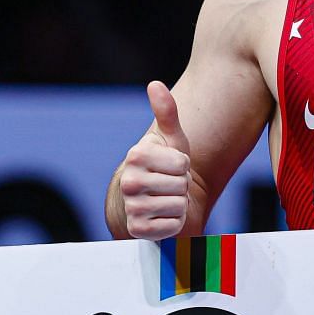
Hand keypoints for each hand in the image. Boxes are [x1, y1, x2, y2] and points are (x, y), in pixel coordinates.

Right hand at [120, 80, 192, 239]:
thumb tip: (154, 84)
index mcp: (136, 155)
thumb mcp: (170, 139)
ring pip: (179, 206)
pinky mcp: (138, 230)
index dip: (184, 167)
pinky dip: (175, 224)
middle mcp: (129, 181)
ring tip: (167, 200)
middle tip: (170, 186)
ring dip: (180, 205)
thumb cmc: (165, 168)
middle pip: (181, 185)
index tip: (173, 168)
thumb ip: (166, 112)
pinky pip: (173, 226)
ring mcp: (132, 207)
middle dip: (182, 187)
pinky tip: (164, 218)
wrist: (150, 203)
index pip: (182, 164)